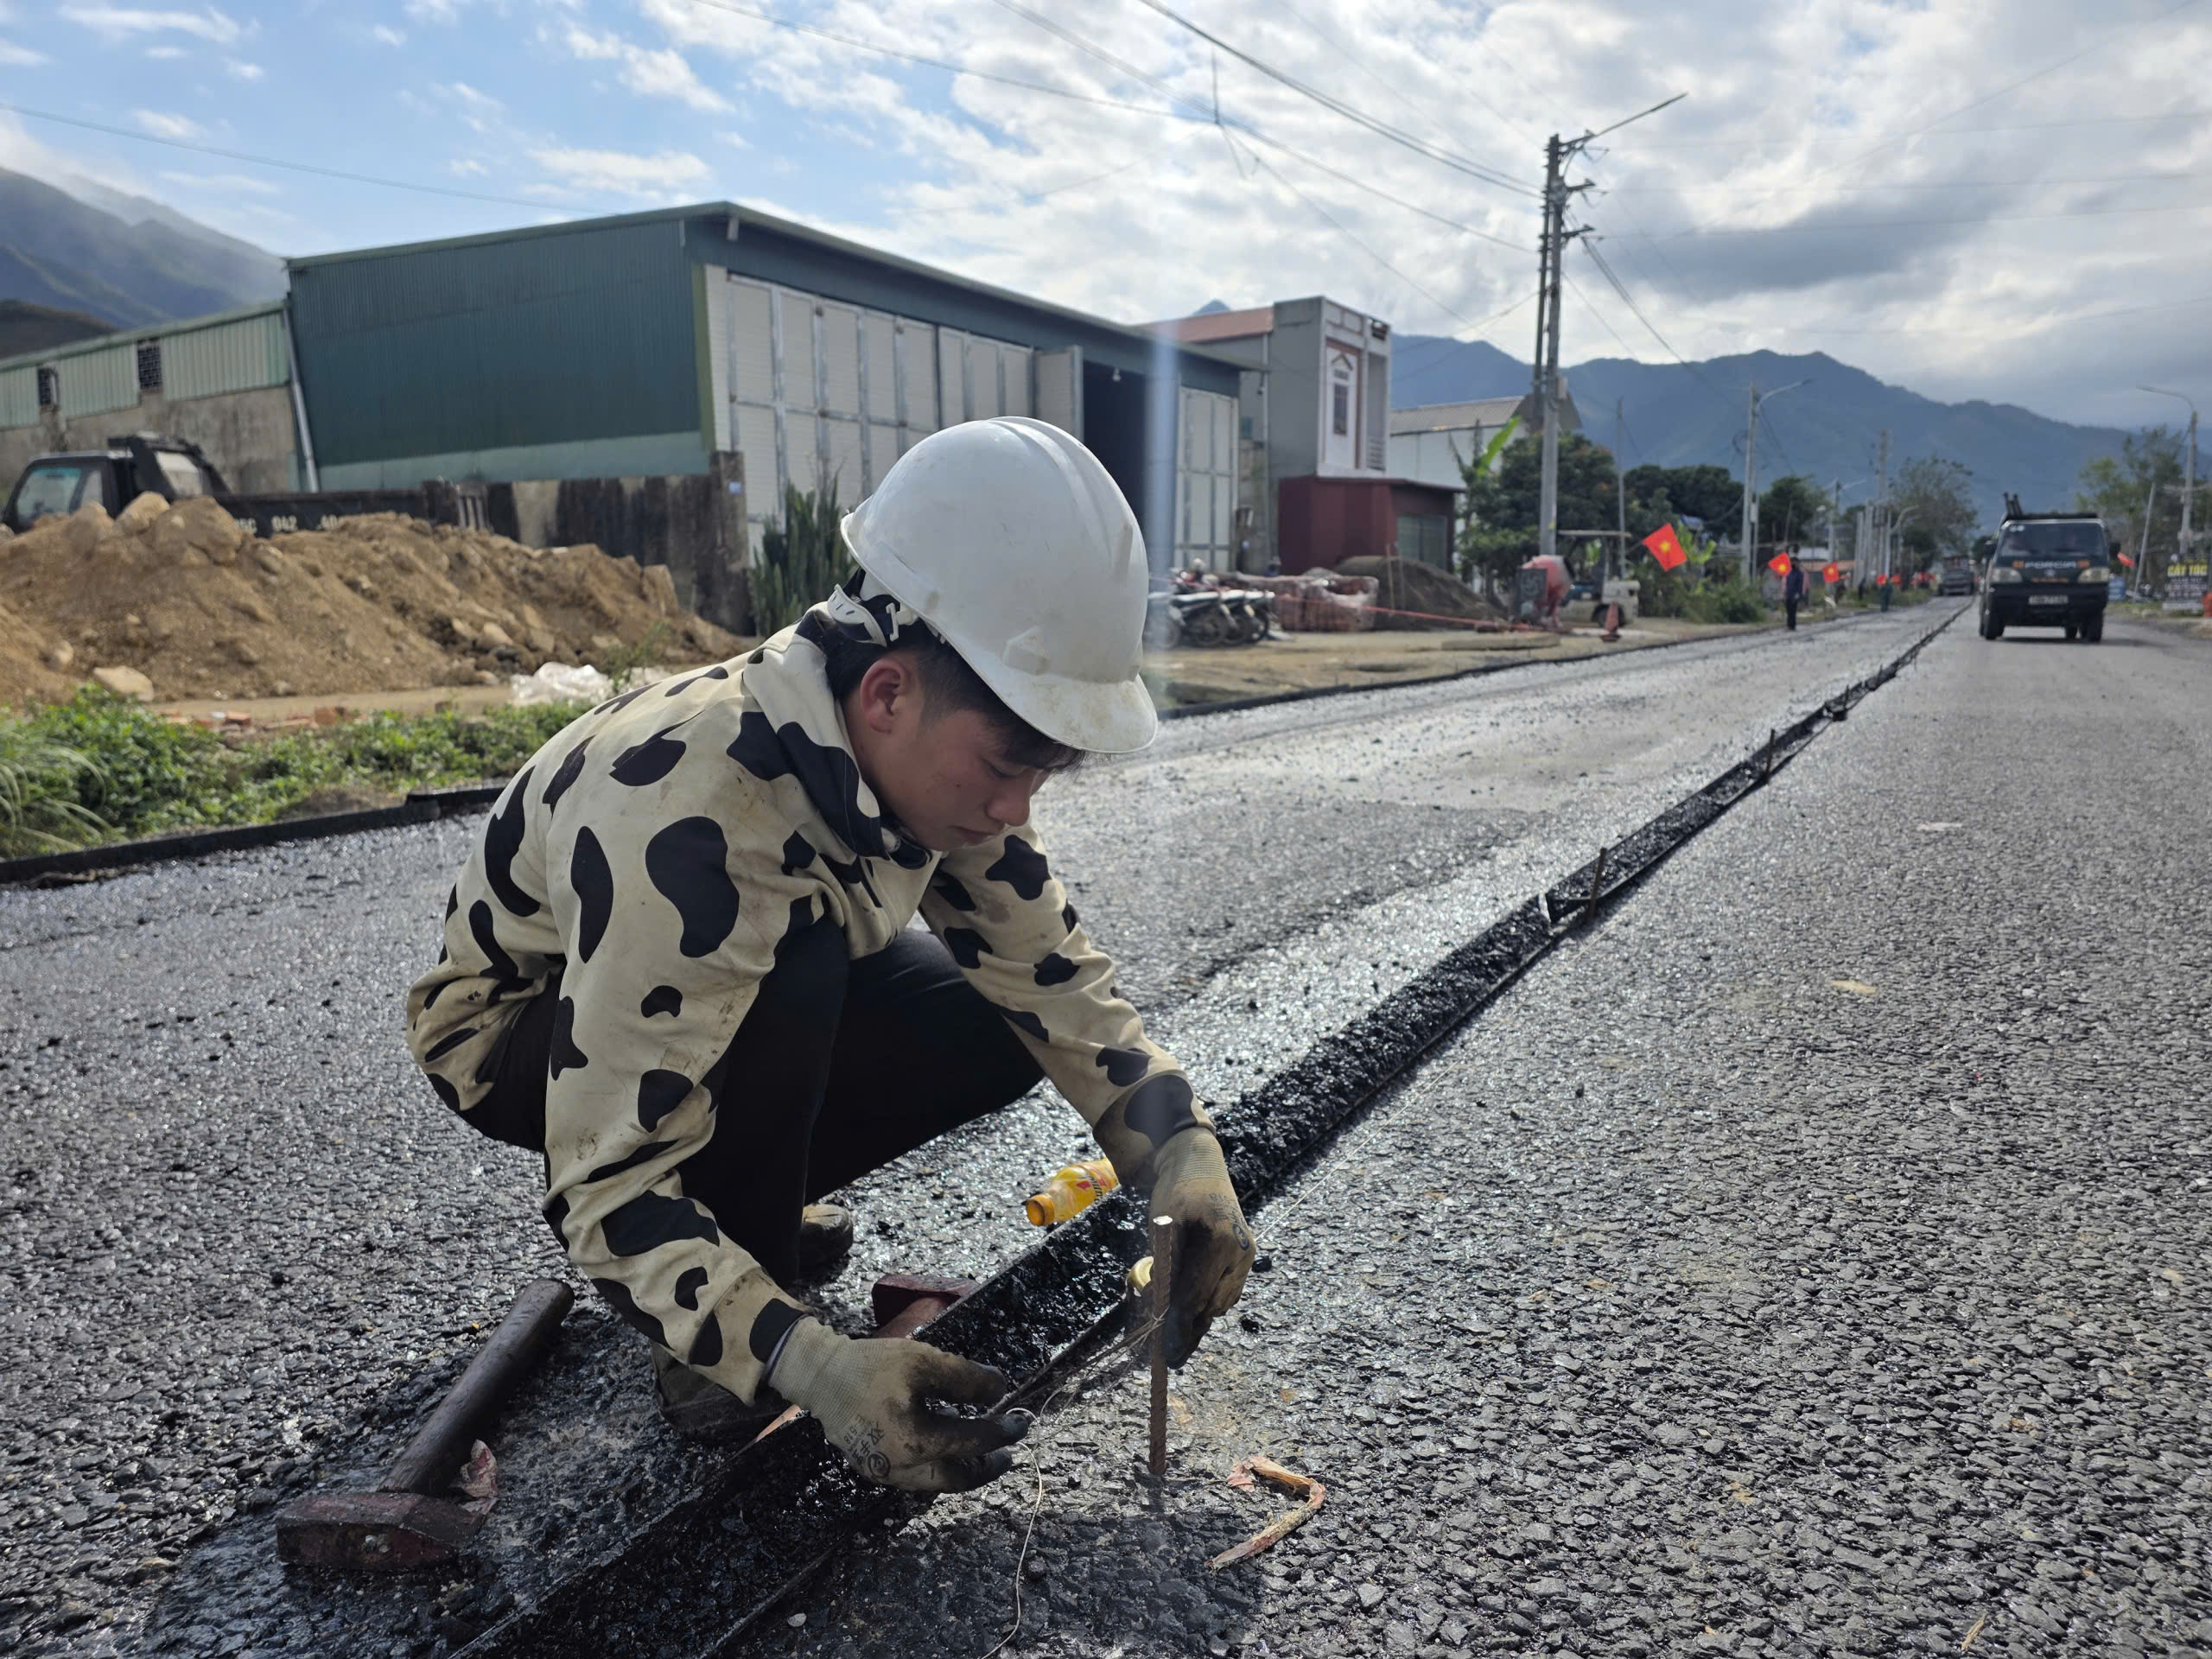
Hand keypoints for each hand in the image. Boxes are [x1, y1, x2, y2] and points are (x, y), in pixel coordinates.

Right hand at [767, 1318, 1030, 1492]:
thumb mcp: (924, 1362)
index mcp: (914, 1442)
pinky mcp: (873, 1468)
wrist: (820, 1376)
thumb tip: (1001, 1392)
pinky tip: (946, 1444)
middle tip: (1007, 1453)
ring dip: (962, 1468)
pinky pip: (915, 1476)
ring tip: (981, 1450)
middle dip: (986, 1467)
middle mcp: (899, 1469)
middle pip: (956, 1480)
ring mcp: (883, 1473)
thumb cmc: (872, 1366)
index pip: (972, 1443)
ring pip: (935, 1482)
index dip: (1002, 1432)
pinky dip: (937, 1464)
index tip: (1022, 1422)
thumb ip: (966, 1379)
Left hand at [1149, 1127, 1255, 1366]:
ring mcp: (1247, 1253)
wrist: (1198, 1162)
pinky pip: (1228, 1290)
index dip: (1179, 1325)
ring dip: (1201, 1317)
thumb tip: (1162, 1308)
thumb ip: (1165, 1265)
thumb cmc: (1175, 1190)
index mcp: (1222, 1240)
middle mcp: (1241, 1250)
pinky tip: (1193, 1313)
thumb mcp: (1162, 1225)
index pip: (1196, 1294)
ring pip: (1223, 1301)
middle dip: (1190, 1329)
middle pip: (1213, 1304)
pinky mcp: (1246, 1255)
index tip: (1167, 1351)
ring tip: (1179, 1340)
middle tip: (1171, 1355)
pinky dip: (1210, 1302)